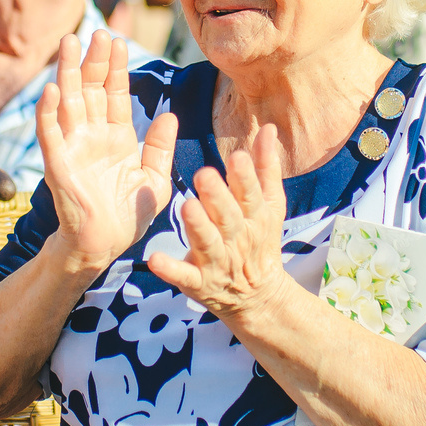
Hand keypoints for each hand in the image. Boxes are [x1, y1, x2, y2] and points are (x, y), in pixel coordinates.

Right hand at [36, 31, 175, 275]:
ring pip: (68, 101)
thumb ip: (159, 147)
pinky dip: (48, 111)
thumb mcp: (154, 179)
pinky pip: (50, 133)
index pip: (115, 93)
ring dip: (68, 72)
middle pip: (91, 89)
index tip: (118, 39)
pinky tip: (51, 89)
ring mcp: (73, 147)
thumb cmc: (128, 215)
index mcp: (115, 137)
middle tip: (97, 31)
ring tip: (70, 42)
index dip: (116, 66)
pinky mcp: (58, 164)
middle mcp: (92, 136)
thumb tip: (169, 115)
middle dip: (94, 60)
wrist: (104, 246)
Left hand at [142, 126, 290, 325]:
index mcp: (253, 216)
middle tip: (203, 175)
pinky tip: (155, 259)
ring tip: (186, 207)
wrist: (258, 297)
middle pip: (228, 216)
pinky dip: (171, 269)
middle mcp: (236, 238)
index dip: (244, 177)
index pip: (250, 194)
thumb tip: (267, 128)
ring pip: (207, 243)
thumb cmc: (259, 240)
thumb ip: (266, 167)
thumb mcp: (270, 206)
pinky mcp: (199, 283)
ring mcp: (217, 262)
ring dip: (198, 227)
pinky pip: (184, 276)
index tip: (236, 156)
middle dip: (218, 197)